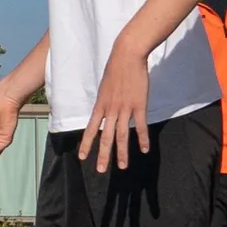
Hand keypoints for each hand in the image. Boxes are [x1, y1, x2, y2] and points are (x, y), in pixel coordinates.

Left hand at [86, 48, 151, 171]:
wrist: (127, 56)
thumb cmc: (115, 69)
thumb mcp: (104, 87)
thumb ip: (105, 102)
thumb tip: (104, 111)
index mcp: (100, 105)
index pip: (90, 128)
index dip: (86, 143)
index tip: (82, 157)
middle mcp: (110, 109)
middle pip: (105, 136)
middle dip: (103, 154)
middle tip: (100, 170)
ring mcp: (124, 108)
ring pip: (122, 135)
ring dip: (121, 153)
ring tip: (122, 167)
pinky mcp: (139, 105)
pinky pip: (140, 126)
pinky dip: (143, 139)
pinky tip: (144, 150)